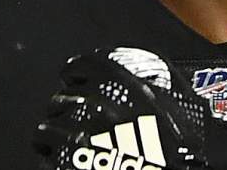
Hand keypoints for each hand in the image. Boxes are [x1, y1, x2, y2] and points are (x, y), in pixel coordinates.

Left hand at [33, 47, 209, 169]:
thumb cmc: (182, 153)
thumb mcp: (182, 105)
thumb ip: (160, 81)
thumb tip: (147, 70)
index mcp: (119, 84)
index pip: (79, 67)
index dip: (78, 76)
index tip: (78, 83)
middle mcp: (92, 105)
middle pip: (61, 98)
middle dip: (69, 109)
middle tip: (81, 122)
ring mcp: (75, 137)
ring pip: (47, 128)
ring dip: (57, 135)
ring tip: (72, 146)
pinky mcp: (63, 164)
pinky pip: (44, 157)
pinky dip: (52, 160)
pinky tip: (70, 164)